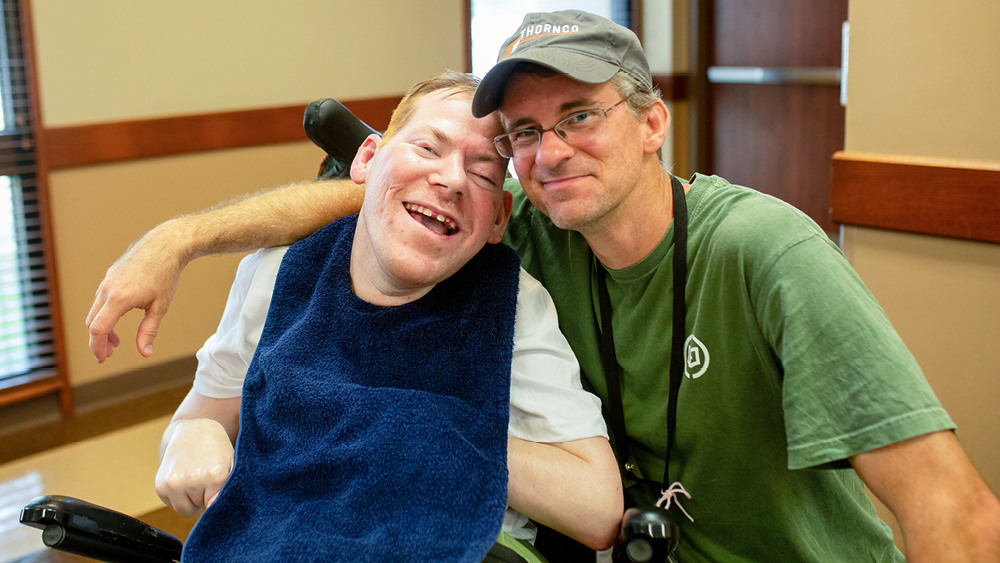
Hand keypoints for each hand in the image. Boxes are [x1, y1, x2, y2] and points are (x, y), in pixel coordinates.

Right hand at [86, 222, 187, 362]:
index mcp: (118, 298)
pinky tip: (116, 319)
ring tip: (116, 341)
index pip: (98, 329)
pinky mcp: (110, 276)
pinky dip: (104, 314)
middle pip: (92, 322)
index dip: (97, 347)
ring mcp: (107, 281)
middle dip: (98, 341)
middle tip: (109, 354)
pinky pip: (100, 299)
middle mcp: (107, 289)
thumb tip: (144, 352)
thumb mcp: (160, 307)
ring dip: (102, 328)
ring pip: (95, 310)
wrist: (165, 245)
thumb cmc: (166, 275)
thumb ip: (149, 331)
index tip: (103, 359)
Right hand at [155, 418, 234, 516]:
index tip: (216, 484)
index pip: (215, 506)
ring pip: (183, 509)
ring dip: (189, 499)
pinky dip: (176, 495)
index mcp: (216, 476)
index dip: (216, 498)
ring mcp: (174, 484)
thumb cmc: (217, 451)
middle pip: (198, 508)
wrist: (193, 431)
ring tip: (194, 478)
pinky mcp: (160, 486)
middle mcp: (193, 480)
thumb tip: (211, 505)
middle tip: (204, 477)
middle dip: (202, 497)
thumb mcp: (232, 465)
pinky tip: (182, 476)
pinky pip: (170, 503)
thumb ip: (228, 489)